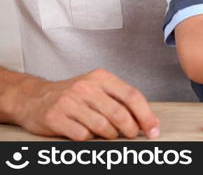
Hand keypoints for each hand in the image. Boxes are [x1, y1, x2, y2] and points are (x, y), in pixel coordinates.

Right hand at [10, 69, 159, 140]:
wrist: (34, 97)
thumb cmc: (72, 95)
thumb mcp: (98, 88)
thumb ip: (120, 99)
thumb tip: (146, 119)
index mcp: (102, 77)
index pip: (132, 96)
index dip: (146, 115)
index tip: (153, 129)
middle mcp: (86, 87)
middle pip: (119, 113)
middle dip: (131, 129)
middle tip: (132, 135)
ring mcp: (70, 101)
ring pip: (102, 126)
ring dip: (111, 135)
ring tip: (110, 134)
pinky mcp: (56, 117)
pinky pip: (82, 135)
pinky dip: (89, 139)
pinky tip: (87, 133)